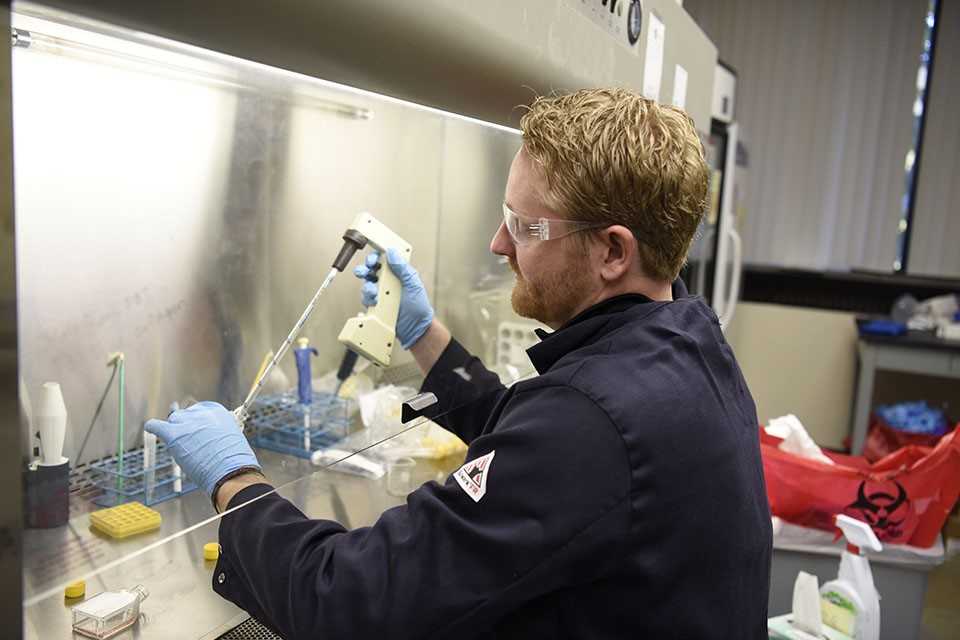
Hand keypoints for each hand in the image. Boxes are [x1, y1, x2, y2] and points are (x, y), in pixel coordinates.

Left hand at [144, 401, 260, 495]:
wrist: (231, 471)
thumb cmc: (234, 462)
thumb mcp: (232, 438)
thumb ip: (218, 433)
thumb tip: (210, 439)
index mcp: (216, 411)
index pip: (200, 410)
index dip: (198, 423)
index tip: (199, 431)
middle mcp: (200, 413)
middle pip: (185, 414)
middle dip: (186, 426)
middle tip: (190, 441)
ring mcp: (186, 423)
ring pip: (173, 420)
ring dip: (174, 430)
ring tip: (177, 441)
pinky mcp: (173, 434)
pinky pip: (156, 425)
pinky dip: (153, 426)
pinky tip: (151, 427)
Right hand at [353, 248, 433, 348]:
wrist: (415, 328)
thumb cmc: (418, 305)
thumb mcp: (413, 283)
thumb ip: (403, 268)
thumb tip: (392, 252)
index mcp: (396, 273)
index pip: (382, 260)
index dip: (375, 257)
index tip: (373, 259)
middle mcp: (386, 282)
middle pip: (369, 270)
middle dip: (364, 269)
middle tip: (366, 271)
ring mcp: (380, 294)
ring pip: (366, 285)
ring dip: (367, 287)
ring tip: (374, 292)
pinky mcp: (375, 305)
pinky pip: (366, 300)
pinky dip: (368, 300)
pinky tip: (375, 302)